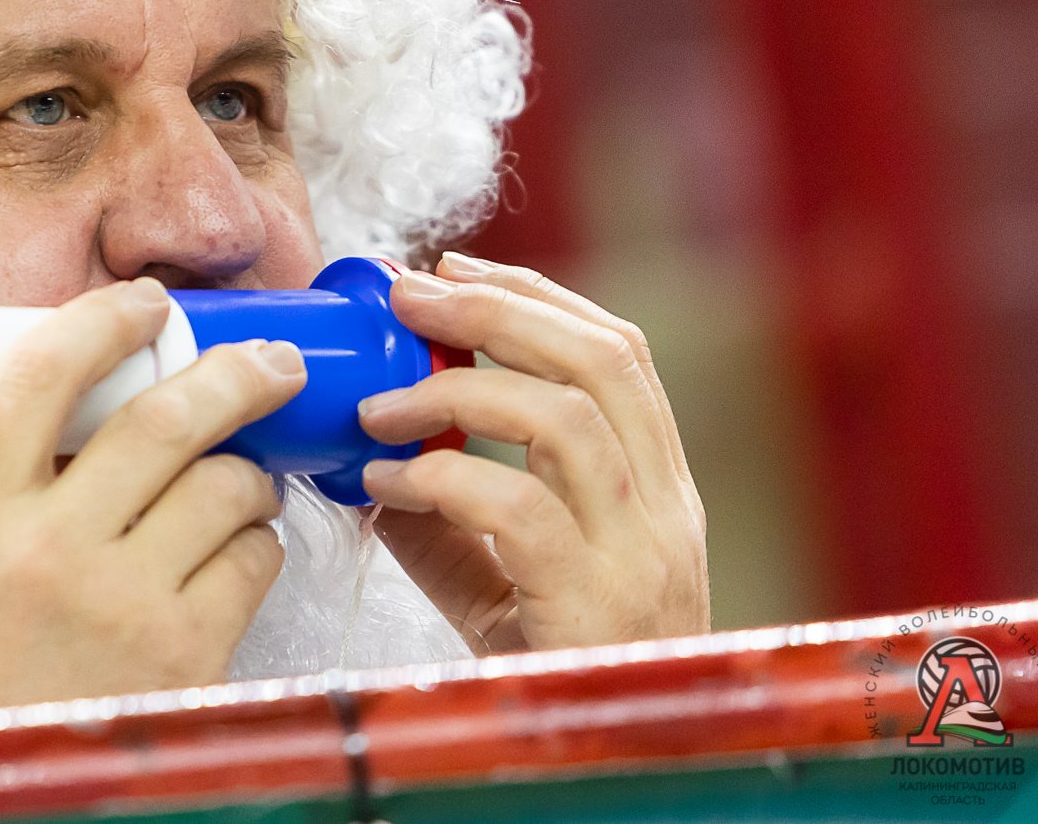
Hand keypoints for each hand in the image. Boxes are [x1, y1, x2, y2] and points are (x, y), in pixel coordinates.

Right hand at [0, 279, 306, 715]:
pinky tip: (236, 555)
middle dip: (233, 374)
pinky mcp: (186, 651)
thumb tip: (92, 396)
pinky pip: (253, 559)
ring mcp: (120, 601)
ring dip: (247, 474)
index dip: (98, 322)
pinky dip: (258, 545)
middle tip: (270, 363)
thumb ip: (2, 488)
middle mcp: (43, 550)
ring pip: (224, 486)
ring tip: (237, 488)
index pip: (32, 380)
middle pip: (162, 419)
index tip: (144, 306)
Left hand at [357, 254, 709, 653]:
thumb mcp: (508, 591)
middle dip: (498, 307)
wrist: (622, 780)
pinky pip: (516, 508)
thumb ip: (453, 524)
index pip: (619, 357)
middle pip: (601, 362)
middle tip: (407, 291)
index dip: (537, 295)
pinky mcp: (596, 607)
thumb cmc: (559, 686)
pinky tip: (382, 486)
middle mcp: (665, 516)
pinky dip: (439, 479)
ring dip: (457, 391)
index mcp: (659, 496)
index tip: (456, 266)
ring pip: (567, 419)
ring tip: (378, 402)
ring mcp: (641, 560)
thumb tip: (372, 463)